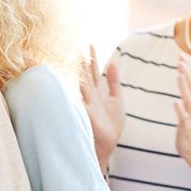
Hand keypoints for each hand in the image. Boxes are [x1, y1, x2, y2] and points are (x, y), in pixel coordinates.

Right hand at [79, 45, 124, 170]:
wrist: (107, 145)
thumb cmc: (111, 125)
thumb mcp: (116, 100)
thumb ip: (113, 82)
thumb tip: (113, 63)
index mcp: (98, 92)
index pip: (94, 72)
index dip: (93, 59)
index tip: (90, 45)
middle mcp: (91, 96)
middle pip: (86, 76)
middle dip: (82, 63)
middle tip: (77, 48)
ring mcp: (87, 105)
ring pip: (82, 85)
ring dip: (79, 74)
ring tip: (76, 61)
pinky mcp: (86, 115)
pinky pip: (80, 101)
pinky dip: (76, 93)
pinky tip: (74, 83)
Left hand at [174, 56, 190, 160]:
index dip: (190, 69)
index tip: (182, 56)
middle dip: (187, 73)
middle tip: (180, 60)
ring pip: (190, 99)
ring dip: (185, 87)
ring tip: (179, 75)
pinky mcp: (187, 127)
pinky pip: (184, 117)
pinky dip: (180, 109)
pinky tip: (175, 101)